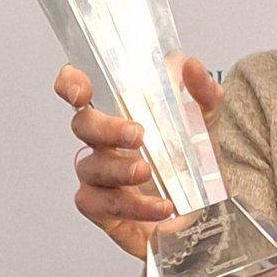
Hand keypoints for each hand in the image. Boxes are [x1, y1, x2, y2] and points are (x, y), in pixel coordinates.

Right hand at [53, 58, 223, 260]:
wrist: (206, 211)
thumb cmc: (192, 164)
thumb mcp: (206, 124)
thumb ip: (202, 93)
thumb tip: (189, 65)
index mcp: (117, 114)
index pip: (80, 91)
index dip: (71, 85)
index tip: (81, 90)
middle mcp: (102, 143)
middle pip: (83, 126)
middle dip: (106, 128)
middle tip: (138, 134)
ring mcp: (99, 177)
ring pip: (91, 168)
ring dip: (120, 169)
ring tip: (148, 172)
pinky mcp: (104, 210)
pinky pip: (104, 205)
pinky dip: (134, 206)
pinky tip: (161, 206)